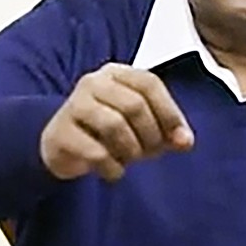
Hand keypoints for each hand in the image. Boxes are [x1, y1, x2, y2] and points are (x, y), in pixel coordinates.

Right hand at [40, 63, 194, 181]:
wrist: (60, 146)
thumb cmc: (105, 132)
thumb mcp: (139, 126)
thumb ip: (166, 130)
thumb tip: (185, 141)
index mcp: (116, 74)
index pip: (149, 83)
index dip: (170, 112)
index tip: (181, 140)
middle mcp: (93, 82)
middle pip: (134, 105)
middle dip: (150, 136)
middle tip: (149, 154)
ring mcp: (74, 105)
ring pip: (114, 125)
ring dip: (130, 151)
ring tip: (129, 160)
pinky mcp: (60, 132)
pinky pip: (96, 152)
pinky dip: (112, 168)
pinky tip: (113, 172)